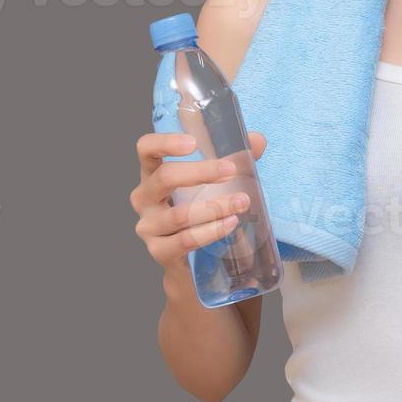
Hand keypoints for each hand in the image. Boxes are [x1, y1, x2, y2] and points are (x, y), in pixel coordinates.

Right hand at [130, 131, 267, 276]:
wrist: (189, 260)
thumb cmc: (198, 210)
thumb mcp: (215, 182)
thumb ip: (235, 159)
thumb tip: (257, 140)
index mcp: (152, 173)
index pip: (146, 148)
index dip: (165, 142)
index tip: (194, 142)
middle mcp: (144, 198)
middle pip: (164, 177)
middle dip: (201, 172)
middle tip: (231, 171)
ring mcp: (148, 226)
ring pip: (180, 214)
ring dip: (215, 206)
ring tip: (241, 202)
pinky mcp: (159, 251)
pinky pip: (185, 240)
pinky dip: (211, 231)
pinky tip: (230, 223)